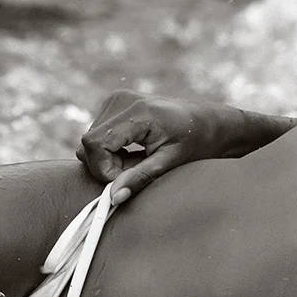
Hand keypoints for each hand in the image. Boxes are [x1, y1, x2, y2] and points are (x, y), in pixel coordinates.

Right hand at [76, 90, 229, 203]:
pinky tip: (130, 151)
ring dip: (106, 159)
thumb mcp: (168, 163)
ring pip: (90, 140)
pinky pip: (97, 133)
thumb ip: (138, 178)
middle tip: (132, 173)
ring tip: (135, 162)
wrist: (206, 121)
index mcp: (138, 111)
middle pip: (89, 142)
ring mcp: (117, 98)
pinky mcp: (115, 102)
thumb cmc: (194, 142)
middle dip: (105, 166)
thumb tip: (112, 198)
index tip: (124, 180)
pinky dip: (108, 149)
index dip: (103, 168)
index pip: (96, 144)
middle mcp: (122, 99)